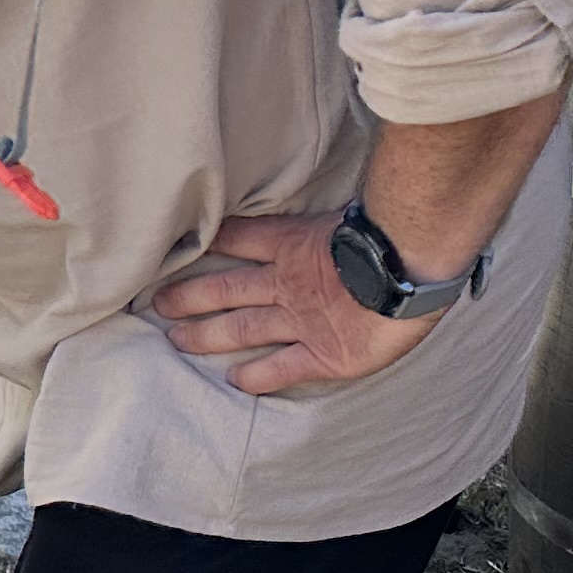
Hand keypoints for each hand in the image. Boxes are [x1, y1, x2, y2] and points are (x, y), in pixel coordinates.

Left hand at [151, 210, 440, 396]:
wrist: (415, 269)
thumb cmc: (392, 234)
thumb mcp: (350, 209)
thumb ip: (329, 208)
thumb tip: (327, 189)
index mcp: (294, 244)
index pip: (240, 237)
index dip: (210, 241)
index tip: (177, 248)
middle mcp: (288, 284)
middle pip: (226, 288)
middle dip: (190, 295)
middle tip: (157, 303)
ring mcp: (302, 321)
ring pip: (242, 328)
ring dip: (207, 335)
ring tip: (175, 341)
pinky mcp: (323, 355)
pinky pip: (282, 368)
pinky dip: (258, 376)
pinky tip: (237, 383)